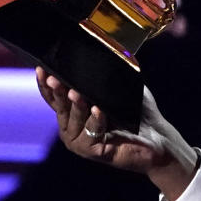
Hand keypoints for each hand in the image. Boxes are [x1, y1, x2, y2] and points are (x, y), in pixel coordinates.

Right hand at [35, 68, 198, 200]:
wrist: (158, 138)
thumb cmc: (138, 112)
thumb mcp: (118, 88)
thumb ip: (103, 74)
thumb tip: (95, 48)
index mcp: (73, 111)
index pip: (53, 96)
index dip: (46, 83)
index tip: (42, 69)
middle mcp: (72, 127)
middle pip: (59, 105)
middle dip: (57, 91)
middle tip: (55, 79)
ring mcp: (80, 141)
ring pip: (73, 118)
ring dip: (76, 105)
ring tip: (76, 93)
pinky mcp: (92, 152)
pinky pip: (90, 132)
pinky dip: (95, 120)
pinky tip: (98, 110)